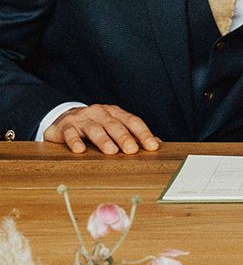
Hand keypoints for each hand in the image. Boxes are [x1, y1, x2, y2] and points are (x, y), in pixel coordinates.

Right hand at [44, 104, 159, 154]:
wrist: (64, 119)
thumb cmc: (95, 125)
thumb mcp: (114, 126)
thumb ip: (133, 135)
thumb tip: (157, 144)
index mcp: (115, 112)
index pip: (132, 121)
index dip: (143, 133)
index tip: (152, 146)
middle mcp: (100, 112)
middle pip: (114, 125)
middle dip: (124, 138)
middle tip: (132, 150)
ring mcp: (82, 119)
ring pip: (94, 128)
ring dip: (103, 140)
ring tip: (111, 151)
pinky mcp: (65, 127)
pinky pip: (70, 134)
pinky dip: (75, 141)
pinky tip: (80, 150)